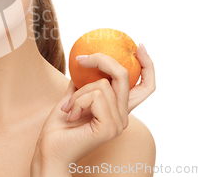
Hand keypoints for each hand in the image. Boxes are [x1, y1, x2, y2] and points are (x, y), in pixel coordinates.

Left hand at [30, 45, 154, 175]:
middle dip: (103, 60)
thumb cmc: (59, 128)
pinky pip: (96, 95)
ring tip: (68, 108)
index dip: (148, 65)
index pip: (145, 87)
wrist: (50, 151)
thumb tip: (83, 60)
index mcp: (118, 110)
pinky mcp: (110, 126)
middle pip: (126, 75)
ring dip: (78, 92)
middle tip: (82, 59)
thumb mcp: (72, 97)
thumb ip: (82, 82)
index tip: (138, 46)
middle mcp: (123, 116)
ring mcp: (119, 122)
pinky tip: (70, 115)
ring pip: (103, 85)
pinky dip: (77, 100)